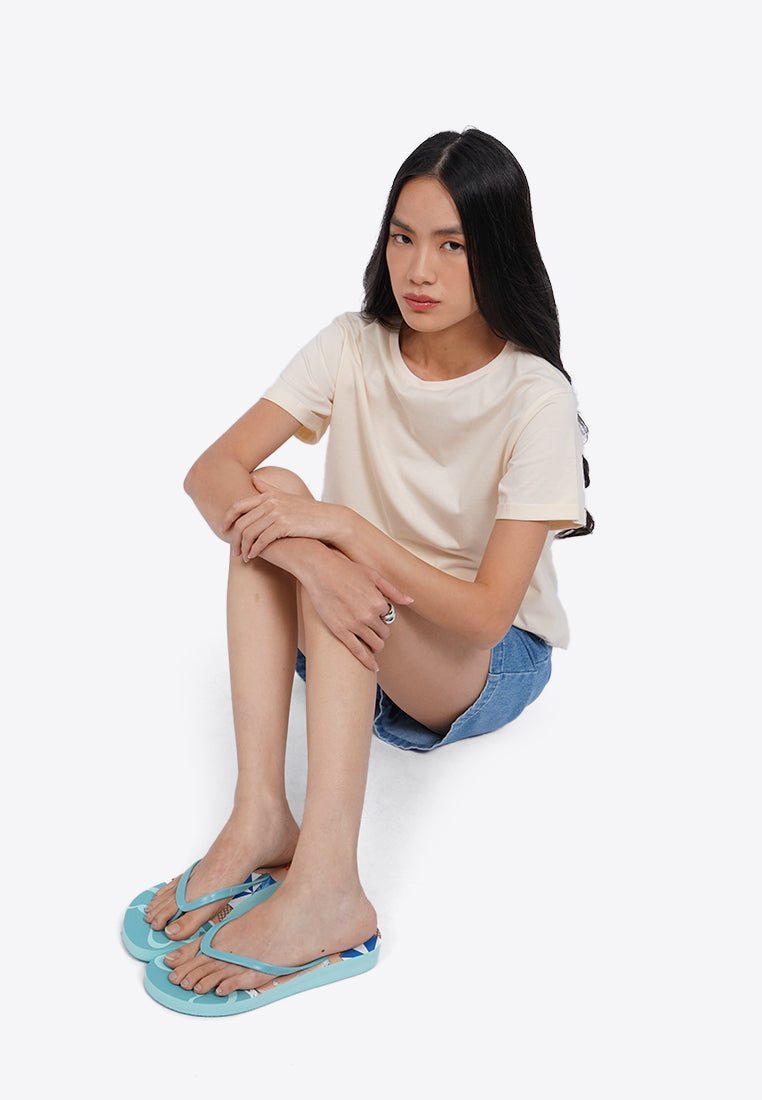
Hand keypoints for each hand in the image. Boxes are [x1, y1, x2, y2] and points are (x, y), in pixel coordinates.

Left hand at [221, 476, 338, 558]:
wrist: (329, 520)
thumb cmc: (307, 511)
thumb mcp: (286, 497)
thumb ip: (268, 488)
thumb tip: (253, 479)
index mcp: (268, 495)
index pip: (238, 505)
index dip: (227, 518)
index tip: (223, 531)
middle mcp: (270, 501)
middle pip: (241, 522)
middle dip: (235, 539)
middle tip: (235, 552)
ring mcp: (277, 512)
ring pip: (249, 533)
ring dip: (244, 548)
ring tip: (244, 557)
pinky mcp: (284, 525)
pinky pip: (261, 540)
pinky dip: (255, 550)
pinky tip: (253, 557)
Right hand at [304, 550, 412, 671]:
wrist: (319, 570)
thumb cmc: (346, 569)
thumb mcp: (373, 576)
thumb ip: (392, 590)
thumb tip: (410, 600)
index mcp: (378, 601)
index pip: (389, 617)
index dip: (383, 616)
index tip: (375, 613)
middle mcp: (368, 615)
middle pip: (383, 633)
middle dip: (380, 631)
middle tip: (372, 628)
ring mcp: (354, 625)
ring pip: (375, 644)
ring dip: (376, 645)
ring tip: (373, 644)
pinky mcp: (340, 631)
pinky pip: (358, 651)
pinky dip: (368, 661)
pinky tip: (374, 667)